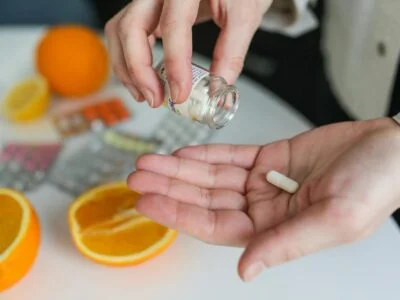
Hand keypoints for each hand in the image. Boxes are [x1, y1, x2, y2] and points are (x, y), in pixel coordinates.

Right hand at [105, 0, 272, 106]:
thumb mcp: (245, 14)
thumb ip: (232, 51)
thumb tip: (218, 88)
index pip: (173, 26)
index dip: (175, 65)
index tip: (180, 94)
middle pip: (130, 27)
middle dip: (138, 71)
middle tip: (156, 99)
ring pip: (119, 31)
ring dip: (127, 69)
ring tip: (148, 95)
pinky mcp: (146, 10)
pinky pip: (125, 34)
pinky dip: (129, 60)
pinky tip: (144, 80)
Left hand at [128, 117, 399, 280]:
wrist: (390, 149)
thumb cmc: (375, 185)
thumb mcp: (334, 220)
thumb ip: (286, 244)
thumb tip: (246, 270)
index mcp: (276, 231)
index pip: (214, 225)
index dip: (179, 213)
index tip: (148, 200)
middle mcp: (264, 209)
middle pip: (205, 199)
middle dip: (171, 187)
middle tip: (138, 176)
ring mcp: (264, 183)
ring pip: (212, 176)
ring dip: (181, 168)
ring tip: (150, 161)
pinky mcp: (270, 158)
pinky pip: (231, 157)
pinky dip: (207, 154)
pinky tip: (184, 153)